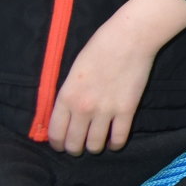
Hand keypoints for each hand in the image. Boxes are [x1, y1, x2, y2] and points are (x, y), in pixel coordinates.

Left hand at [47, 0, 185, 154]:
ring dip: (95, 147)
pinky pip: (119, 138)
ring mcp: (106, 110)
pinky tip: (114, 141)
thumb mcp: (74, 71)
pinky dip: (116, 144)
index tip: (62, 144)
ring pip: (95, 145)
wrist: (130, 37)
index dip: (58, 143)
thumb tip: (66, 115)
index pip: (55, 133)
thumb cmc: (100, 47)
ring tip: (98, 142)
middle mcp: (83, 108)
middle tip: (80, 145)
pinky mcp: (127, 110)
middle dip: (75, 148)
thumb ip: (68, 94)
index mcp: (66, 97)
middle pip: (74, 144)